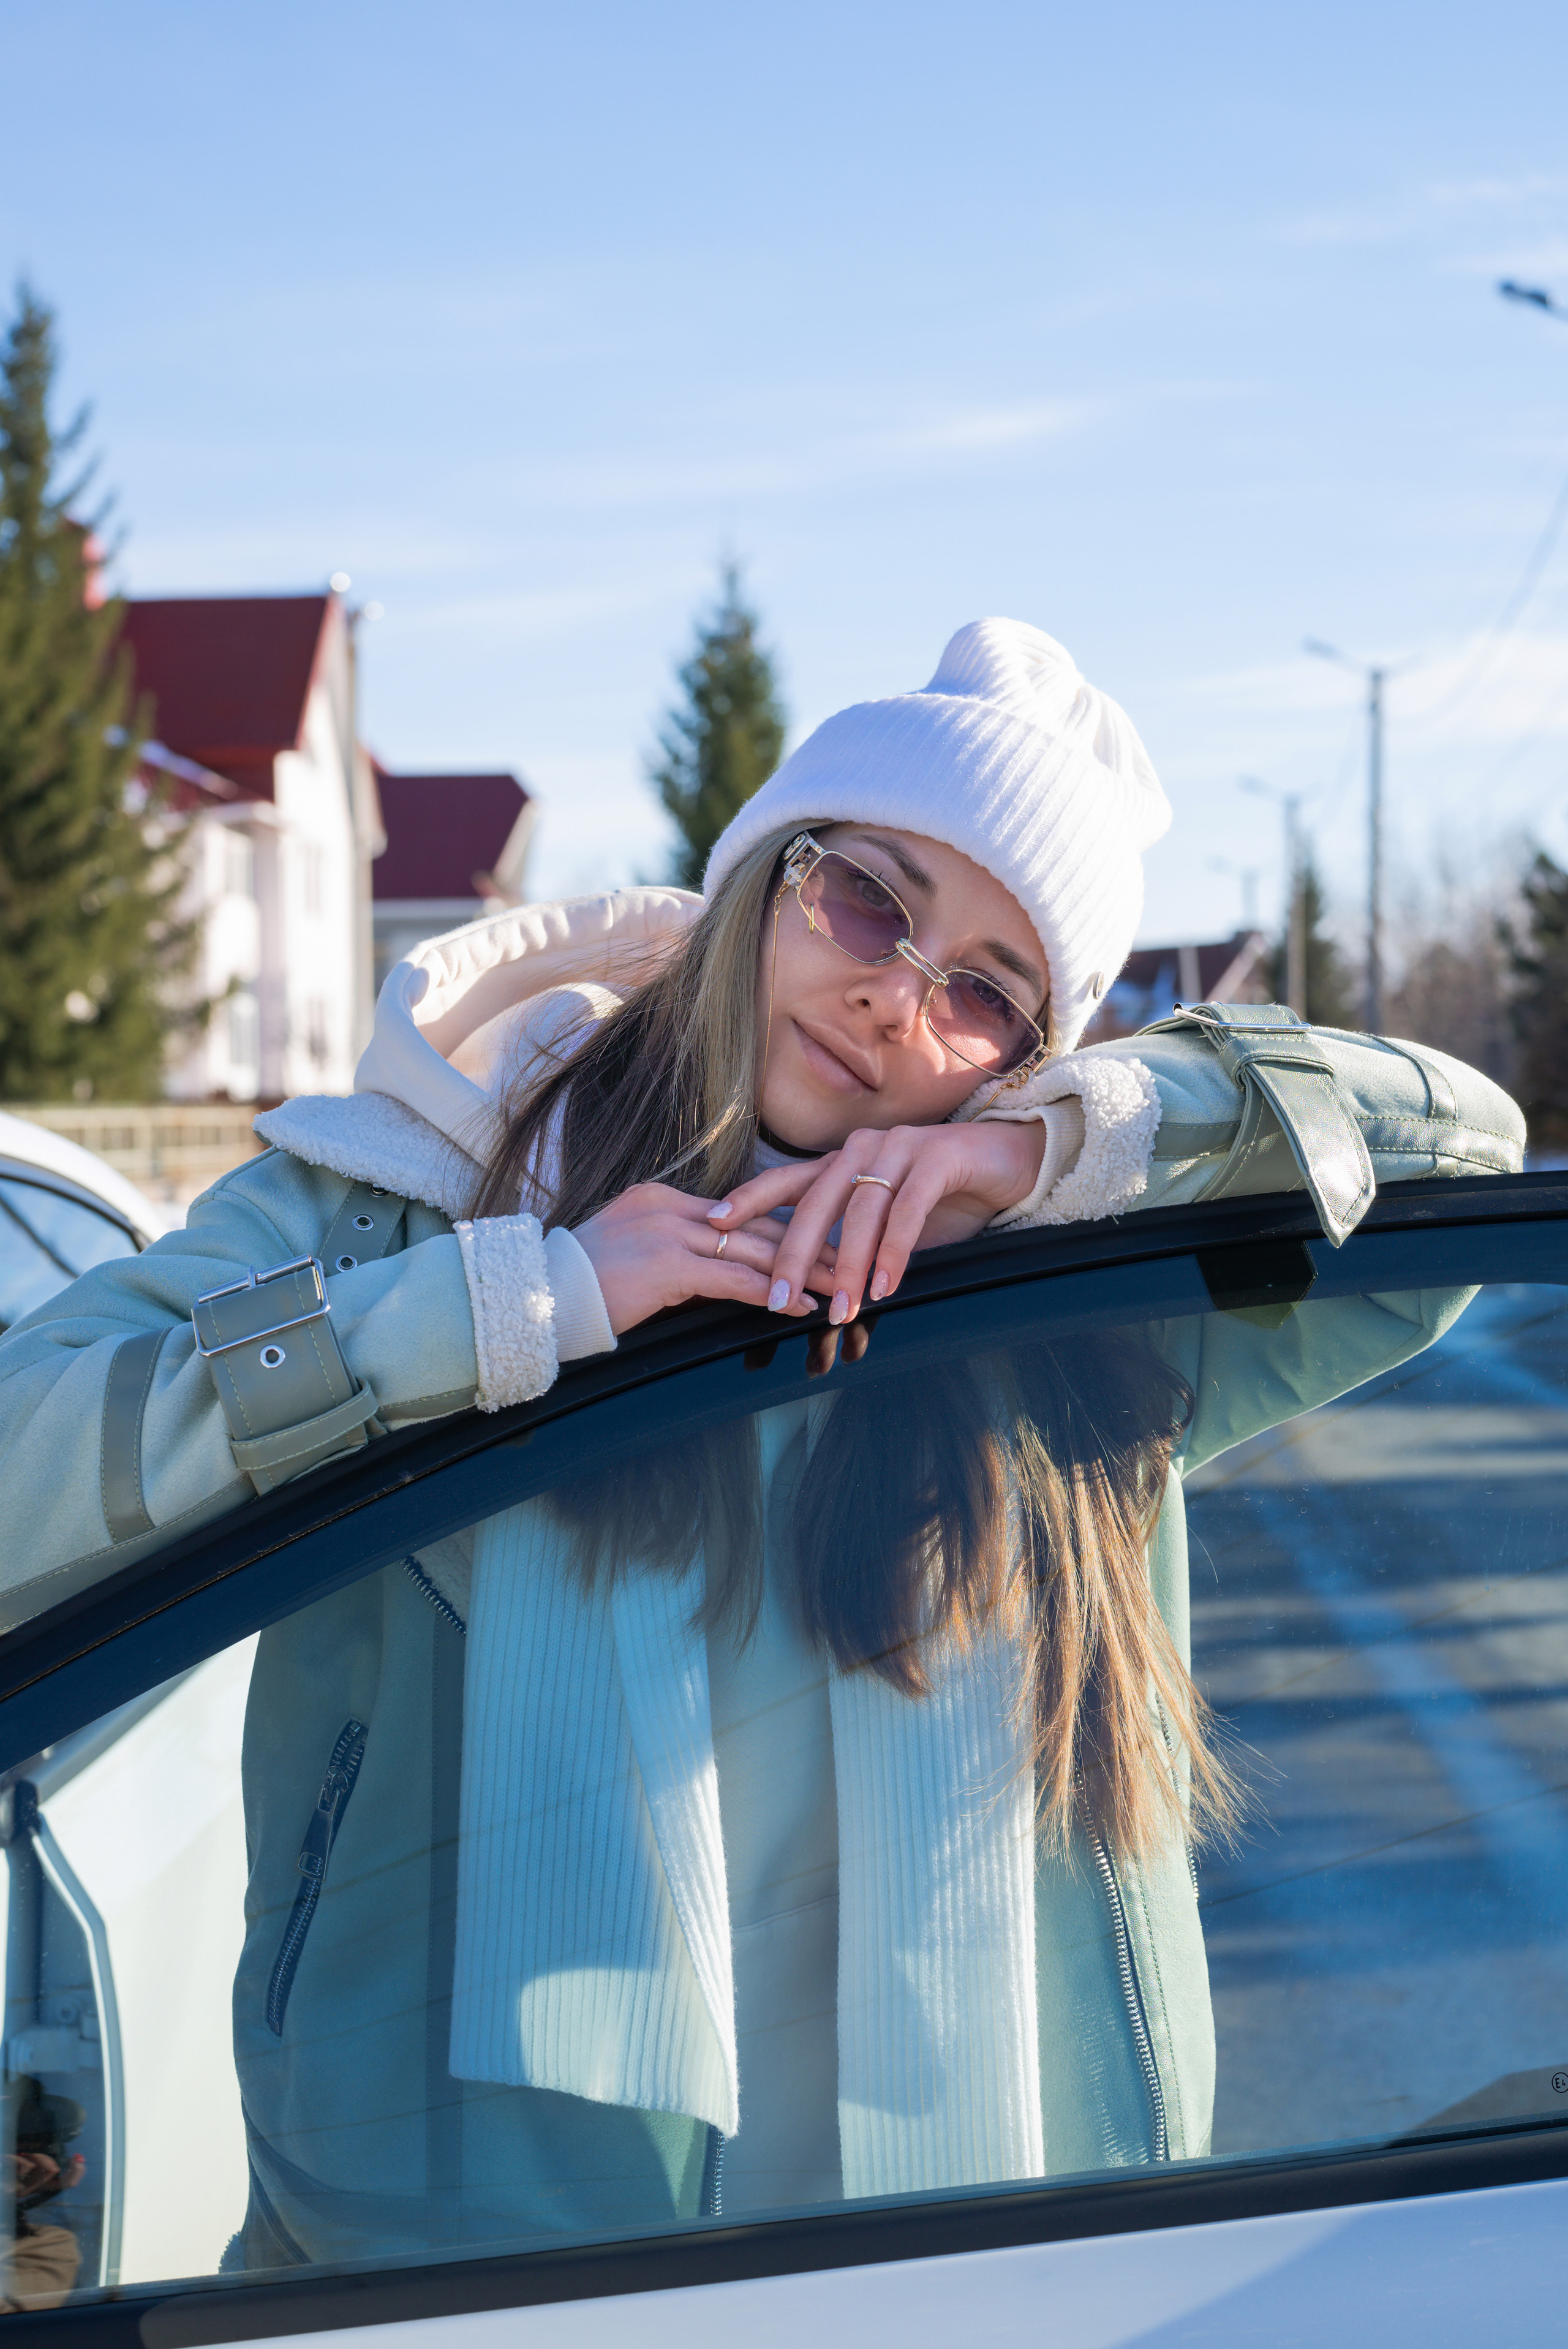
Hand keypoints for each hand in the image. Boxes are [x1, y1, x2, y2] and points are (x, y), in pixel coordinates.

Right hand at [573, 1183, 837, 1336]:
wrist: (541, 1296)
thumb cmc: (582, 1284)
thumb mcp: (632, 1250)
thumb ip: (674, 1247)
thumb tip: (716, 1264)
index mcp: (661, 1197)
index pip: (738, 1210)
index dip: (783, 1225)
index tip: (818, 1236)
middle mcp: (669, 1207)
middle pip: (756, 1225)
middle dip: (807, 1244)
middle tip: (847, 1258)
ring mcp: (669, 1234)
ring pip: (753, 1251)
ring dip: (802, 1271)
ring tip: (839, 1284)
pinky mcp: (668, 1267)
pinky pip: (734, 1281)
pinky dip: (773, 1295)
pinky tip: (801, 1308)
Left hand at [706, 1120, 1045, 1325]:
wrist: (1010, 1162)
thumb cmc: (943, 1195)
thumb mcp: (889, 1222)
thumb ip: (854, 1246)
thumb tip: (815, 1293)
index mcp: (843, 1161)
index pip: (785, 1181)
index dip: (748, 1200)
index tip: (714, 1226)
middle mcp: (862, 1148)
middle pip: (815, 1203)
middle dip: (792, 1255)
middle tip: (777, 1302)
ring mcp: (899, 1148)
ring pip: (860, 1210)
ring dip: (849, 1265)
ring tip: (841, 1309)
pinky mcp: (938, 1157)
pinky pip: (907, 1208)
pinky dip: (894, 1248)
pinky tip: (887, 1283)